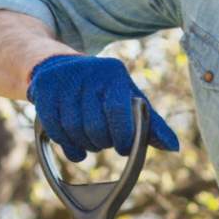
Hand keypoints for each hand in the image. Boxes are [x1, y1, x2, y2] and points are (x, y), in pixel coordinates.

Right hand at [26, 54, 181, 162]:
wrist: (62, 68)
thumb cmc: (103, 91)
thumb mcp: (129, 101)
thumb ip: (151, 124)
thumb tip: (174, 147)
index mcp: (114, 73)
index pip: (118, 111)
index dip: (122, 137)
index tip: (123, 148)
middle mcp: (89, 72)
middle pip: (94, 125)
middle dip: (101, 142)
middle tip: (103, 143)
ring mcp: (64, 80)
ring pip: (72, 129)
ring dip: (83, 146)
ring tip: (90, 144)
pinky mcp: (44, 89)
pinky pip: (54, 128)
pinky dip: (66, 146)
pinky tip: (75, 150)